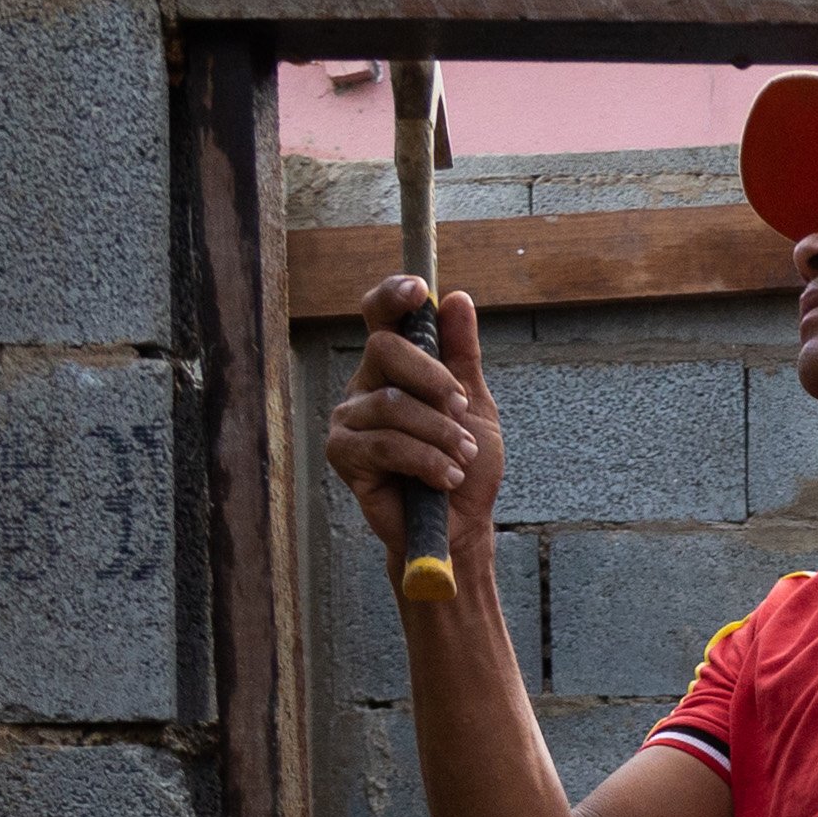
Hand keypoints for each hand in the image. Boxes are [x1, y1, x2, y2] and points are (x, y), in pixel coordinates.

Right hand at [324, 275, 501, 568]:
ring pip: (391, 404)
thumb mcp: (474, 404)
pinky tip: (445, 478)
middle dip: (434, 380)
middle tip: (464, 411)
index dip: (393, 297)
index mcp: (394, 367)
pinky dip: (424, 460)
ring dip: (438, 432)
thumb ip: (462, 354)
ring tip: (461, 459)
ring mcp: (349, 419)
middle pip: (384, 350)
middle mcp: (365, 385)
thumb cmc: (464, 465)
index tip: (420, 291)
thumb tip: (456, 299)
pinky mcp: (343, 455)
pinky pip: (383, 445)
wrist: (459, 525)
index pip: (380, 316)